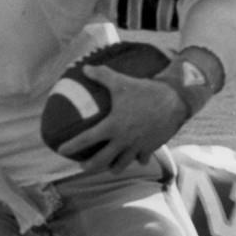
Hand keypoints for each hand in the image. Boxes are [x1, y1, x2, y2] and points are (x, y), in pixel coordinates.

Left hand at [57, 64, 185, 173]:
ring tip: (106, 166)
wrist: (174, 101)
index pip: (86, 140)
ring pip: (121, 165)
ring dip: (111, 167)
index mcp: (112, 126)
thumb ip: (101, 76)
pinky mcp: (150, 148)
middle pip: (101, 161)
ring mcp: (137, 147)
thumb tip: (85, 69)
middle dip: (89, 166)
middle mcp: (123, 140)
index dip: (71, 146)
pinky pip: (140, 159)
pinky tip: (134, 158)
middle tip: (82, 165)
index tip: (61, 150)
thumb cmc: (145, 91)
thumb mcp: (121, 82)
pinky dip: (135, 160)